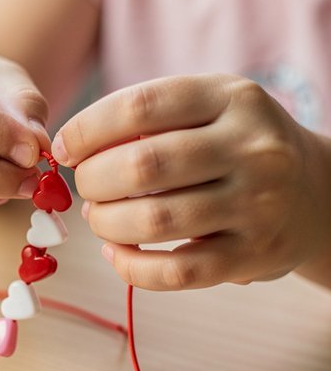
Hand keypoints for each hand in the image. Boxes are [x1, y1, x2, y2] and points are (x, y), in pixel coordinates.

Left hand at [51, 74, 330, 290]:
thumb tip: (73, 148)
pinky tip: (117, 253)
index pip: (141, 106)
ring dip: (106, 223)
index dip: (89, 129)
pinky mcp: (253, 256)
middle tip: (86, 187)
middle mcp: (251, 149)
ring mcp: (257, 205)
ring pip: (155, 220)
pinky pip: (177, 271)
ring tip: (99, 219)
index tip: (65, 148)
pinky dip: (131, 267)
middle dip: (94, 180)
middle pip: (144, 166)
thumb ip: (153, 117)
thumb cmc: (239, 146)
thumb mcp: (212, 108)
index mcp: (232, 99)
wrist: (316, 193)